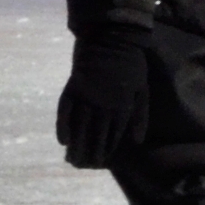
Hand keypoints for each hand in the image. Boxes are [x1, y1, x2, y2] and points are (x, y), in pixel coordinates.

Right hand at [56, 41, 147, 169]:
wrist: (112, 39)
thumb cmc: (131, 65)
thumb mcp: (142, 90)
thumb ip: (140, 116)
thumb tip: (136, 141)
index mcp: (122, 106)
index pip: (113, 135)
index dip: (107, 150)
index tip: (102, 162)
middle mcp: (102, 104)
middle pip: (95, 134)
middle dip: (91, 152)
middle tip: (85, 165)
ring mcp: (85, 97)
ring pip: (79, 127)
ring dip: (76, 145)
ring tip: (73, 160)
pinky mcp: (72, 88)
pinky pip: (64, 112)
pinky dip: (62, 127)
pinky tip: (62, 141)